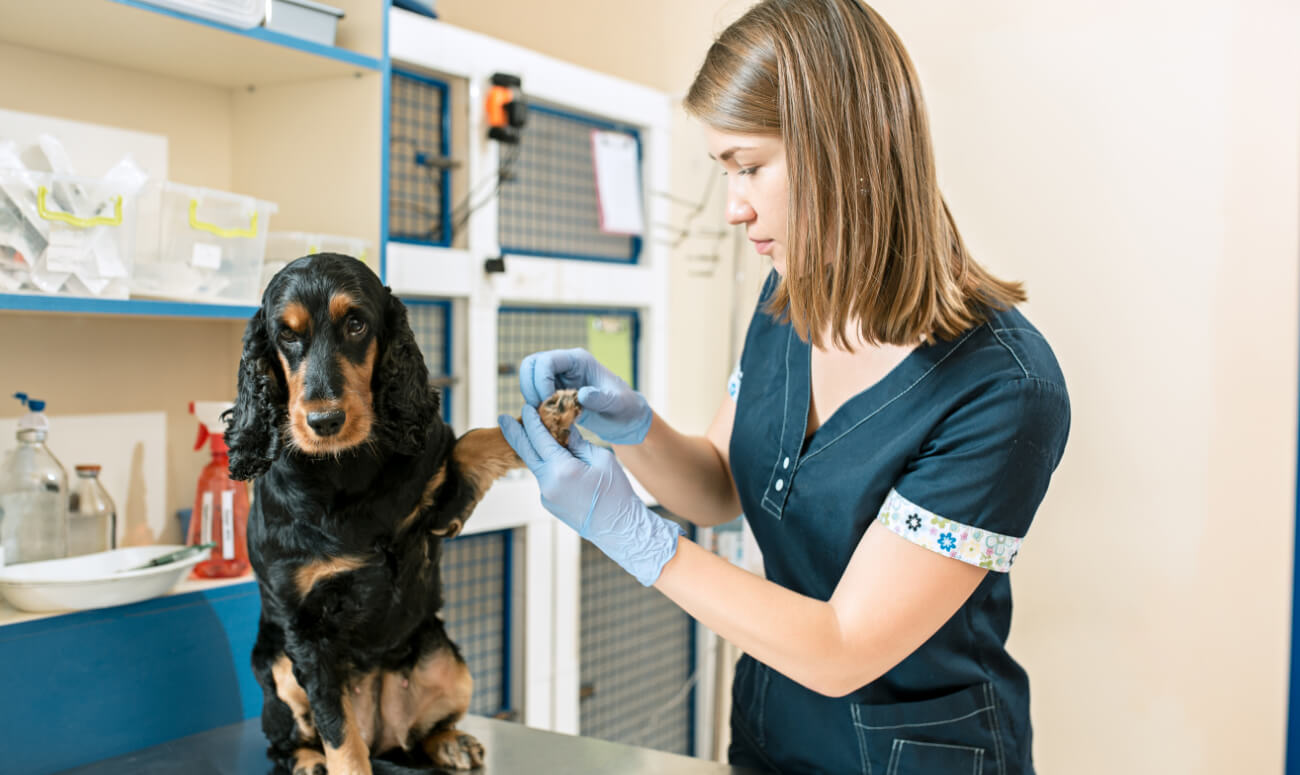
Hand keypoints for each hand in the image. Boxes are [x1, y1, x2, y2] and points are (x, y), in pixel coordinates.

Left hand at [499, 405, 682, 585]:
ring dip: (535, 450)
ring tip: (539, 436)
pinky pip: (545, 479)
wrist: (618, 527)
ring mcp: (546, 496)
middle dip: (514, 433)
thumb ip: (578, 442)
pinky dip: (548, 466)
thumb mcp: (602, 459)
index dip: (532, 421)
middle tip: (502, 417)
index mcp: (562, 469)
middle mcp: (548, 483)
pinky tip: (558, 461)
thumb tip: (565, 429)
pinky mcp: (549, 503)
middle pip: (526, 452)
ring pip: (537, 466)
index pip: (540, 438)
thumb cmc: (616, 491)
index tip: (527, 407)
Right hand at [519, 348, 651, 444]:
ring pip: (528, 379)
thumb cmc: (625, 407)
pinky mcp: (554, 392)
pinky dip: (536, 408)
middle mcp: (565, 365)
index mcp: (578, 361)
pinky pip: (534, 395)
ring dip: (531, 398)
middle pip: (530, 365)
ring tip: (546, 416)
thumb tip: (582, 394)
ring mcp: (557, 378)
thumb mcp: (618, 404)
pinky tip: (549, 420)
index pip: (546, 361)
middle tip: (542, 409)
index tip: (551, 402)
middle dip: (530, 388)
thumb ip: (601, 399)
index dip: (541, 380)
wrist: (625, 418)